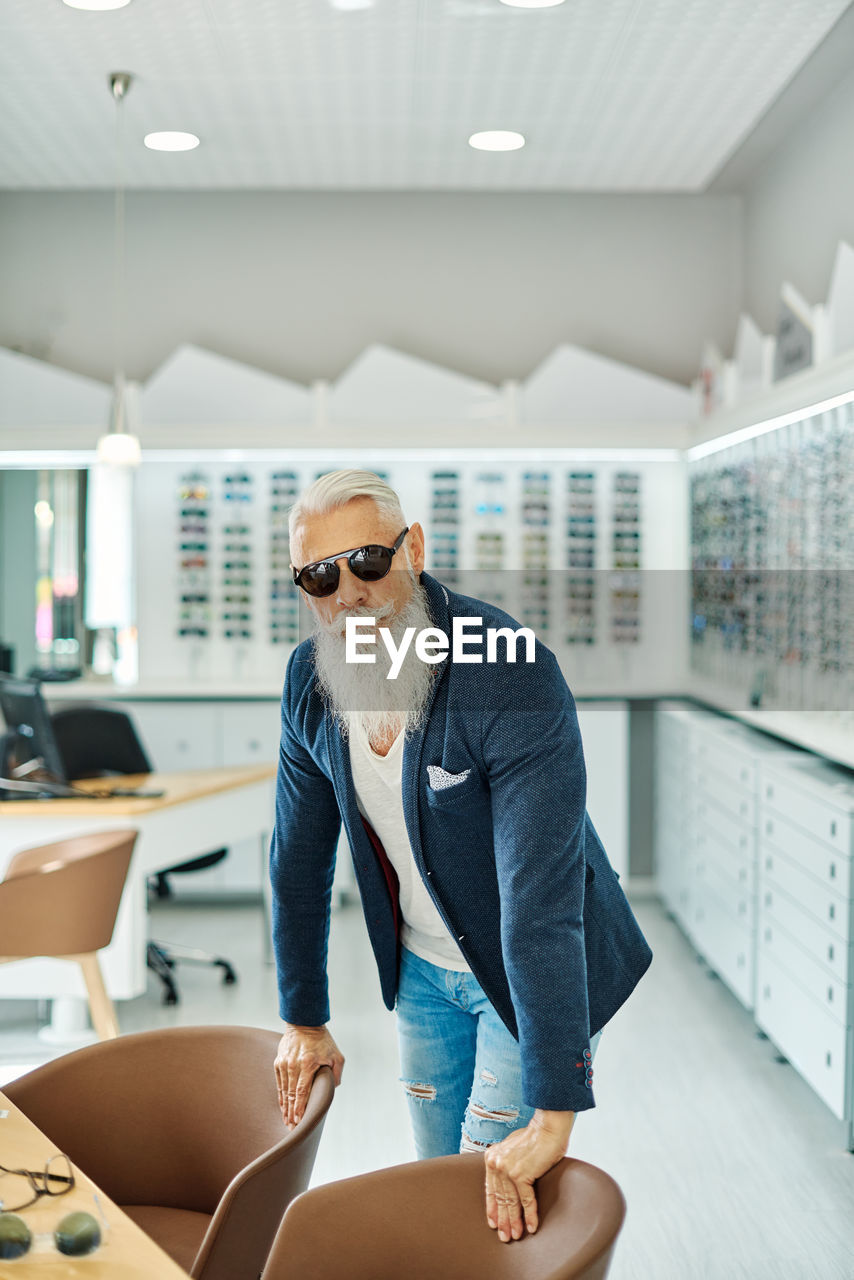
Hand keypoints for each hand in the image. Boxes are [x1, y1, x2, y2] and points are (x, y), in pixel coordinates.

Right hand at [274, 1024, 343, 1128]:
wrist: (304, 1023)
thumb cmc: (322, 1040)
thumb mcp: (337, 1055)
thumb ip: (336, 1074)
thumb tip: (331, 1090)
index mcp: (308, 1063)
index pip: (302, 1091)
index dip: (300, 1108)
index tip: (299, 1121)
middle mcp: (294, 1064)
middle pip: (291, 1094)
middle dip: (292, 1113)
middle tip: (292, 1127)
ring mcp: (284, 1063)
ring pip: (284, 1090)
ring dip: (285, 1107)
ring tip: (286, 1121)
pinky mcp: (278, 1062)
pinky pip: (279, 1083)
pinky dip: (281, 1096)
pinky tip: (282, 1106)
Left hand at [484, 1110, 574, 1242]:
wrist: (547, 1127)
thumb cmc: (534, 1137)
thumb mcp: (512, 1149)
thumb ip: (506, 1164)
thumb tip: (506, 1181)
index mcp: (492, 1158)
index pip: (491, 1190)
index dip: (492, 1208)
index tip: (493, 1223)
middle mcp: (496, 1164)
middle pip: (500, 1199)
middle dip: (503, 1220)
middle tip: (505, 1237)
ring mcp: (507, 1170)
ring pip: (511, 1203)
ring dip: (515, 1222)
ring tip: (517, 1235)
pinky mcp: (521, 1174)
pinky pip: (526, 1201)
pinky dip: (530, 1216)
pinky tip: (532, 1227)